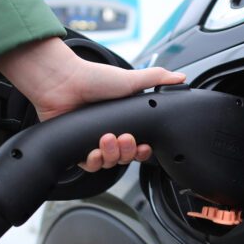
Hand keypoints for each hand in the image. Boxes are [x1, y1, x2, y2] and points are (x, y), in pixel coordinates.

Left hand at [0, 37, 185, 166]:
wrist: (62, 82)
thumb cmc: (93, 78)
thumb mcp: (131, 80)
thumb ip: (157, 79)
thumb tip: (181, 77)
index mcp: (123, 120)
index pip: (139, 145)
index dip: (143, 151)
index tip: (144, 146)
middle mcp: (109, 132)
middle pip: (125, 157)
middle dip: (127, 151)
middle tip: (124, 137)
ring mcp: (91, 141)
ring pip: (109, 163)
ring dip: (111, 154)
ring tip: (107, 138)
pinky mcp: (75, 147)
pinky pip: (89, 165)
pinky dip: (94, 161)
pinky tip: (94, 152)